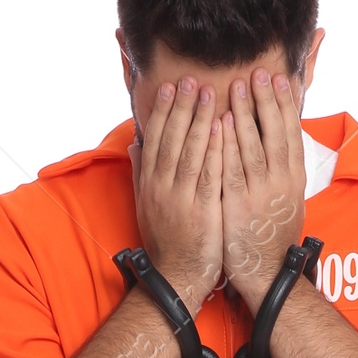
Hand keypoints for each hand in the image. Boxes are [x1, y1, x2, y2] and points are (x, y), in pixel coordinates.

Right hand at [128, 77, 223, 314]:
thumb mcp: (146, 206)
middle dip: (181, 107)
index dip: (162, 112)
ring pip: (189, 151)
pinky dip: (213, 148)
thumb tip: (135, 143)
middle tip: (191, 78)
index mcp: (149, 185)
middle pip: (171, 139)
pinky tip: (222, 126)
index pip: (155, 140)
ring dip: (198, 119)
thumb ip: (141, 173)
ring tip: (208, 92)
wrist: (176, 278)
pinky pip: (207, 173)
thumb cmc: (167, 242)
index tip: (170, 87)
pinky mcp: (201, 211)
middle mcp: (161, 188)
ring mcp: (180, 199)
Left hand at [221, 68, 306, 309]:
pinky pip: (233, 168)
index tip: (280, 78)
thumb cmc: (271, 237)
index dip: (285, 105)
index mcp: (294, 179)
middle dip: (267, 100)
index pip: (291, 133)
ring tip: (239, 85)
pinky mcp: (240, 206)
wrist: (267, 276)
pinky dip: (228, 144)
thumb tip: (280, 143)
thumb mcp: (285, 201)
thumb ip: (282, 171)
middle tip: (259, 72)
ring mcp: (261, 193)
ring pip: (255, 145)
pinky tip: (222, 122)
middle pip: (275, 133)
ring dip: (247, 113)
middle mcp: (282, 183)